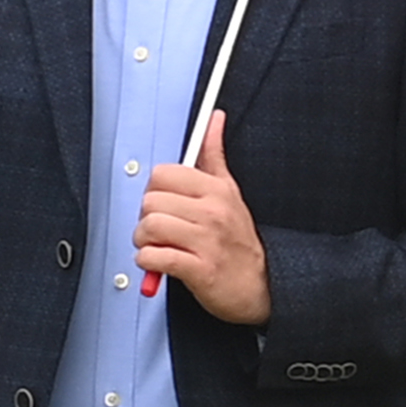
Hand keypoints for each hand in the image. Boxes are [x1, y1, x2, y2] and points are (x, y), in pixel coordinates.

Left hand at [134, 107, 270, 324]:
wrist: (262, 287)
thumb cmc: (239, 241)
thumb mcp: (230, 192)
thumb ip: (214, 156)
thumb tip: (214, 119)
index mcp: (216, 190)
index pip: (163, 174)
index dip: (154, 190)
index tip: (163, 203)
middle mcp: (212, 212)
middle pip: (151, 201)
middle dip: (146, 218)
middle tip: (158, 229)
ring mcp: (206, 241)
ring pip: (149, 227)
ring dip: (144, 241)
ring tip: (156, 246)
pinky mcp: (199, 269)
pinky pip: (155, 257)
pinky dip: (148, 263)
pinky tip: (159, 263)